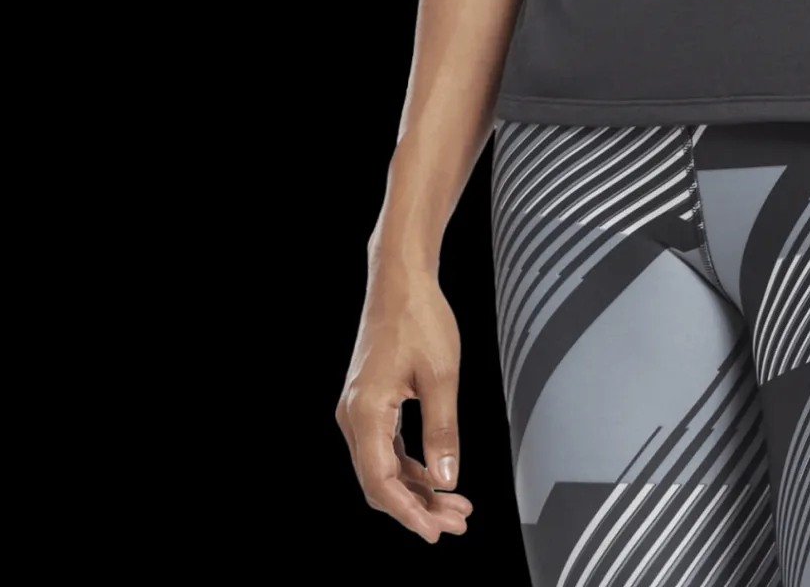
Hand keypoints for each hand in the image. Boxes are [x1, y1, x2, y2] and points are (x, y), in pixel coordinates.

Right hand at [335, 273, 473, 543]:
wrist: (400, 279)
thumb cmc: (419, 317)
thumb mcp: (441, 375)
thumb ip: (442, 431)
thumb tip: (446, 479)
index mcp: (366, 412)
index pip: (380, 482)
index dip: (408, 513)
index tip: (435, 531)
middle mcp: (354, 416)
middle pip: (379, 482)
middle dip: (417, 507)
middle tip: (455, 522)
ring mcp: (359, 410)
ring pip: (382, 467)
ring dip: (416, 489)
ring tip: (453, 505)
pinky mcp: (369, 403)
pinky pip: (385, 448)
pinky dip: (409, 467)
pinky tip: (435, 476)